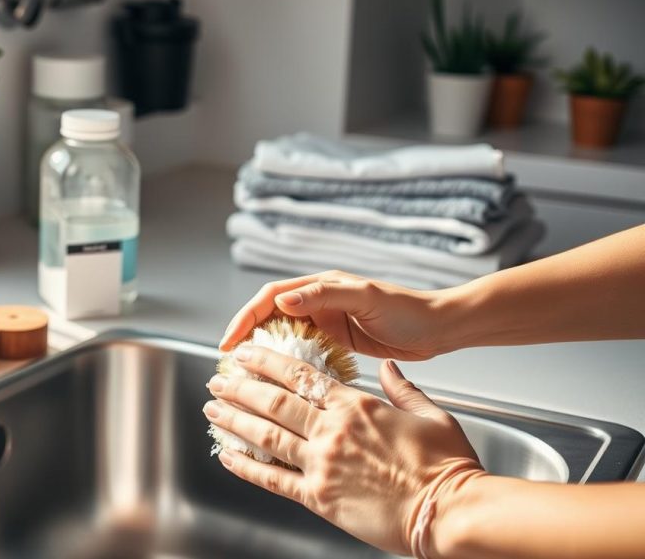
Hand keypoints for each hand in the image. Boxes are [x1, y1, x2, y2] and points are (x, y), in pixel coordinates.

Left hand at [204, 346, 484, 555]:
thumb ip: (403, 389)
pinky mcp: (319, 497)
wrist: (450, 511)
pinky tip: (228, 456)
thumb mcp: (431, 414)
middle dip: (240, 388)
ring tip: (214, 409)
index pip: (300, 375)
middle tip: (218, 379)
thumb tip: (389, 369)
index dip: (267, 362)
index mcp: (356, 406)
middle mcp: (332, 431)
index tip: (246, 352)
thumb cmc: (447, 467)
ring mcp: (322, 464)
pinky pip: (273, 480)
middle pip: (274, 402)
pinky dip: (247, 467)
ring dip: (235, 420)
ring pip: (266, 436)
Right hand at [219, 271, 454, 360]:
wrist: (440, 329)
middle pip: (270, 316)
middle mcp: (319, 302)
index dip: (246, 318)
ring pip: (283, 336)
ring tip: (247, 375)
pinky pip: (303, 352)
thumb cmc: (409, 309)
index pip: (270, 298)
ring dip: (264, 352)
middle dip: (247, 336)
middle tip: (229, 363)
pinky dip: (288, 365)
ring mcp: (327, 323)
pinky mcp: (337, 342)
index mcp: (321, 286)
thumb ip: (325, 294)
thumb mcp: (365, 297)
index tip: (229, 342)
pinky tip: (281, 382)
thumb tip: (283, 300)